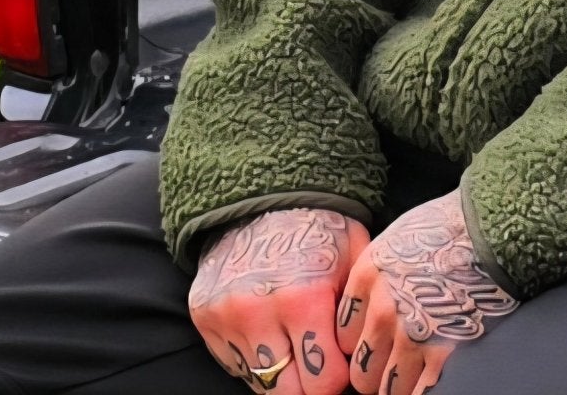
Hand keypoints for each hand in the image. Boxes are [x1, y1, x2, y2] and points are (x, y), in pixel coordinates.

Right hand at [188, 206, 368, 392]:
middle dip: (309, 386)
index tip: (340, 364)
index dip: (338, 379)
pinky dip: (253, 358)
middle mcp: (260, 312)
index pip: (325, 383)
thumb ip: (358, 314)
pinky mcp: (205, 317)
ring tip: (293, 342)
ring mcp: (227, 317)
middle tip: (317, 365)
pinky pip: (234, 365)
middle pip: (289, 393)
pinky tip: (268, 330)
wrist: (263, 192)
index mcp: (304, 298)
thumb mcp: (353, 259)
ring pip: (260, 382)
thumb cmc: (318, 229)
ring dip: (280, 372)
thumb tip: (361, 364)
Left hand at [336, 191, 516, 394]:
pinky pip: (418, 393)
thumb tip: (364, 317)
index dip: (363, 345)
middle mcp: (383, 310)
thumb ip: (374, 281)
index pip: (345, 338)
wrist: (494, 230)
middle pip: (363, 371)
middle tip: (396, 362)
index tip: (378, 343)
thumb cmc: (448, 230)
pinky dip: (420, 390)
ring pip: (388, 390)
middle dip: (378, 372)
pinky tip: (429, 377)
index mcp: (368, 277)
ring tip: (416, 369)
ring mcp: (413, 336)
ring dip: (400, 385)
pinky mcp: (443, 354)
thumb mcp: (395, 242)